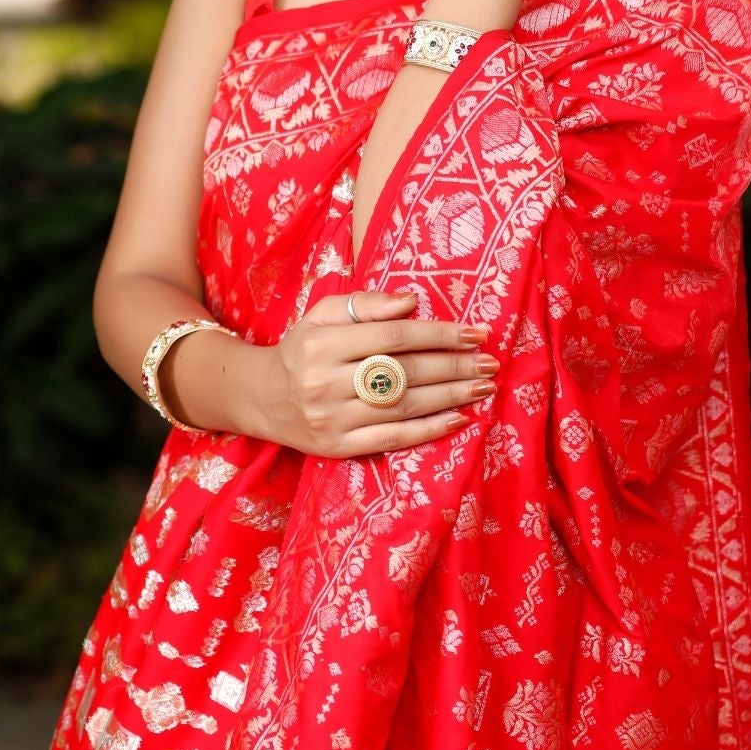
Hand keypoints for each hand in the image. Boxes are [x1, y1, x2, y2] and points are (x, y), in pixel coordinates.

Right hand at [253, 289, 498, 456]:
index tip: (474, 334)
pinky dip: (427, 430)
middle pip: (403, 372)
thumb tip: (411, 301)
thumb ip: (365, 305)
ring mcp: (332, 419)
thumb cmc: (303, 349)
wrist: (262, 398)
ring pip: (402, 406)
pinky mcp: (337, 448)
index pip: (392, 337)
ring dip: (450, 397)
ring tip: (482, 386)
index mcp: (322, 344)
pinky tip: (457, 419)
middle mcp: (325, 382)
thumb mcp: (323, 314)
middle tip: (489, 362)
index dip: (438, 334)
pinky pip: (391, 440)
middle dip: (453, 366)